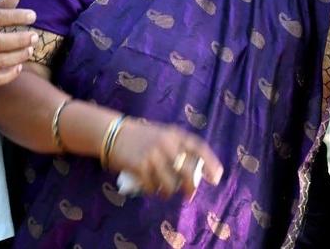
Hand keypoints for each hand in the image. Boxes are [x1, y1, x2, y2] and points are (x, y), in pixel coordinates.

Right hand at [108, 119, 223, 199]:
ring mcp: (153, 155)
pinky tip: (150, 188)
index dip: (210, 163)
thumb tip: (195, 173)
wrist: (113, 133)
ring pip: (170, 184)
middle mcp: (166, 143)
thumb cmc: (141, 136)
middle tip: (190, 195)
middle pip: (187, 171)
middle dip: (191, 187)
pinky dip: (153, 191)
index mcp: (174, 134)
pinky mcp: (139, 166)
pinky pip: (152, 187)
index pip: (198, 148)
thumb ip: (177, 148)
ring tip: (165, 192)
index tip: (216, 178)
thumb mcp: (163, 135)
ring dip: (169, 192)